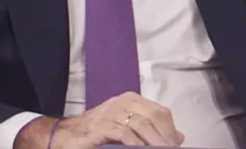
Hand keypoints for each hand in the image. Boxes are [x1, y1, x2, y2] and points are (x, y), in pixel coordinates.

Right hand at [14, 92, 183, 148]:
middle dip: (165, 137)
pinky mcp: (100, 126)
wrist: (67, 136)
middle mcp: (122, 102)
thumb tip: (178, 136)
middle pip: (153, 117)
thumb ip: (150, 130)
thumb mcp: (127, 129)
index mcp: (132, 100)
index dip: (170, 130)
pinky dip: (134, 142)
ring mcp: (111, 112)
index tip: (176, 145)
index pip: (160, 112)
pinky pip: (122, 133)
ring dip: (153, 141)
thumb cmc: (98, 133)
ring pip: (140, 124)